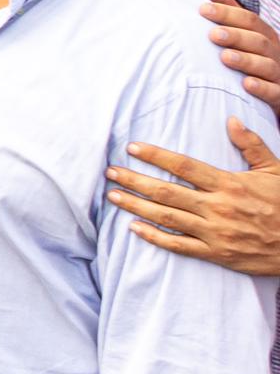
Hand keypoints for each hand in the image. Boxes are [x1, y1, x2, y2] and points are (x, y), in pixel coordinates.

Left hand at [106, 121, 279, 275]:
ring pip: (166, 218)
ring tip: (113, 196)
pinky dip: (154, 237)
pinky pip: (179, 246)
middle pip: (166, 192)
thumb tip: (231, 119)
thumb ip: (251, 145)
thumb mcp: (276, 170)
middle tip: (110, 172)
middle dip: (134, 180)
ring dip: (136, 206)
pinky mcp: (217, 254)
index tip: (132, 148)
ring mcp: (215, 233)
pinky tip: (134, 228)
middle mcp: (218, 208)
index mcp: (230, 184)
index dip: (155, 156)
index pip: (184, 166)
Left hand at [197, 0, 279, 107]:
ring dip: (246, 60)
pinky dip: (262, 88)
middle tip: (212, 34)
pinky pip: (274, 92)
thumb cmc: (253, 55)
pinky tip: (246, 85)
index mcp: (264, 34)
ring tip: (225, 57)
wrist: (277, 90)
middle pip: (258, 40)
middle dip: (236, 35)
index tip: (202, 8)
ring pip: (267, 65)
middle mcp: (275, 51)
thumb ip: (224, 7)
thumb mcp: (241, 30)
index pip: (249, 19)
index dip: (227, 12)